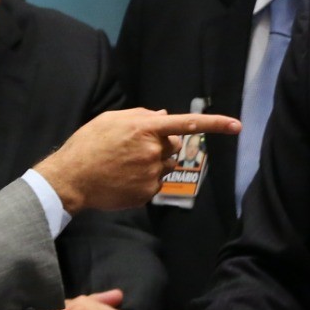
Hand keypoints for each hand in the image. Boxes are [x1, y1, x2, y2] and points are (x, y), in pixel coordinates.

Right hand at [34, 108, 239, 212]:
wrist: (72, 178)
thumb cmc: (88, 144)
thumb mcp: (111, 120)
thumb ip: (141, 115)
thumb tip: (165, 116)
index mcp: (145, 129)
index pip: (188, 124)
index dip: (215, 124)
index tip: (237, 126)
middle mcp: (153, 151)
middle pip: (176, 146)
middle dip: (164, 144)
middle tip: (136, 148)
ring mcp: (152, 174)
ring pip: (166, 166)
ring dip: (154, 163)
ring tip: (125, 164)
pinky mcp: (148, 193)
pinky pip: (156, 183)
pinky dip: (145, 180)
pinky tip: (124, 178)